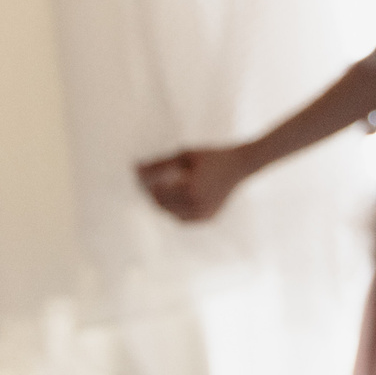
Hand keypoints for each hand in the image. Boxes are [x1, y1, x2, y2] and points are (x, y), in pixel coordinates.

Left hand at [136, 145, 250, 223]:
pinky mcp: (208, 218)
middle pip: (161, 205)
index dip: (144, 183)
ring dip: (161, 203)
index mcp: (190, 190)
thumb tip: (134, 168)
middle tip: (145, 180)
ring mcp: (203, 214)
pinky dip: (174, 210)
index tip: (137, 172)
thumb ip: (159, 163)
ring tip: (159, 187)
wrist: (240, 165)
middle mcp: (196, 206)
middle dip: (150, 193)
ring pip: (170, 214)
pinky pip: (183, 219)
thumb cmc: (212, 155)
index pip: (156, 191)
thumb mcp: (184, 155)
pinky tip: (174, 197)